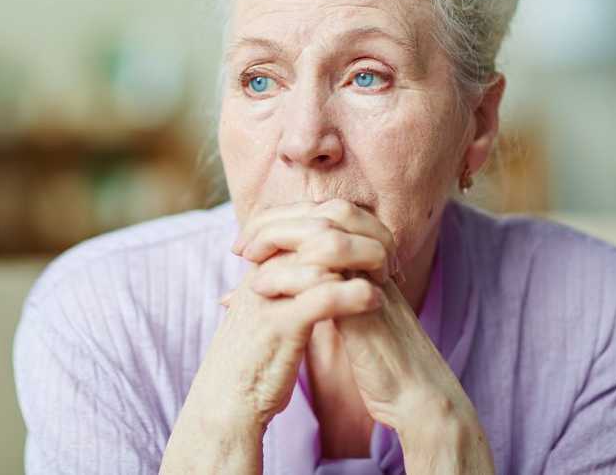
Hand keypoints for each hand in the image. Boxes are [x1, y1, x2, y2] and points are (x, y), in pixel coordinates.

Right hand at [193, 234, 383, 430]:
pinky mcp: (280, 324)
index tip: (378, 243)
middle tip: (389, 259)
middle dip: (362, 236)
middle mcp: (263, 267)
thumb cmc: (256, 354)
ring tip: (388, 276)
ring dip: (365, 259)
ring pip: (323, 253)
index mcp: (263, 259)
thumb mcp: (270, 305)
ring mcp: (269, 293)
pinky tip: (376, 301)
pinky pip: (323, 296)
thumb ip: (290, 277)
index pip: (308, 215)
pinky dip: (355, 294)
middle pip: (319, 225)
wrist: (225, 399)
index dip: (349, 222)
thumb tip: (325, 259)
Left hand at [223, 199, 471, 432]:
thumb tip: (273, 271)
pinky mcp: (367, 310)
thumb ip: (323, 284)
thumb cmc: (377, 356)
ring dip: (280, 242)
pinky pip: (325, 278)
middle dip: (278, 221)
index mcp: (371, 256)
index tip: (247, 238)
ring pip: (326, 237)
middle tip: (242, 245)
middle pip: (328, 212)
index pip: (326, 211)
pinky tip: (260, 289)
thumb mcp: (348, 311)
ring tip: (248, 262)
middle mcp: (376, 260)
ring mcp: (373, 280)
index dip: (283, 217)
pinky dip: (288, 277)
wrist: (415, 394)